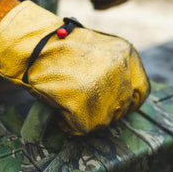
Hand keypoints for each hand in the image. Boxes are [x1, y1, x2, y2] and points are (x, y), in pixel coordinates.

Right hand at [0, 1, 149, 134]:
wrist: (31, 44)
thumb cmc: (58, 47)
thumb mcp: (97, 50)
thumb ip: (111, 69)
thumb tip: (117, 95)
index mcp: (126, 55)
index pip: (140, 92)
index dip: (125, 102)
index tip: (110, 105)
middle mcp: (119, 72)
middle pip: (120, 109)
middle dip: (101, 111)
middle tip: (81, 104)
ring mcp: (102, 89)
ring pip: (101, 121)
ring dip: (84, 117)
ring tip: (67, 102)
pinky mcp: (81, 104)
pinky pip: (80, 127)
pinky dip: (68, 123)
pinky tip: (59, 110)